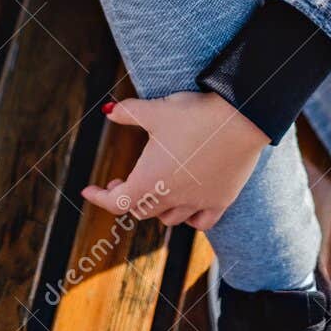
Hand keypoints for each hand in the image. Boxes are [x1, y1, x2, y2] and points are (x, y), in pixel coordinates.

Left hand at [81, 90, 269, 229]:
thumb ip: (128, 112)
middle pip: (141, 210)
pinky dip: (190, 217)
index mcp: (149, 181)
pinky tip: (187, 205)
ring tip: (154, 190)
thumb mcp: (155, 109)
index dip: (99, 197)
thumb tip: (108, 112)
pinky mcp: (221, 200)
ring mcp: (198, 202)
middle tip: (122, 181)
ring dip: (156, 208)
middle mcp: (171, 198)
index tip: (89, 190)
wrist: (241, 118)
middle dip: (128, 197)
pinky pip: (201, 221)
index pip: (116, 202)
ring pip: (169, 218)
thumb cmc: (194, 114)